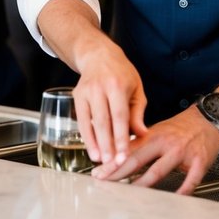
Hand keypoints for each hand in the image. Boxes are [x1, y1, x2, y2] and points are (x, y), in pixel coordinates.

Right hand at [71, 39, 147, 166]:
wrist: (98, 55)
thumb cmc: (122, 73)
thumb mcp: (136, 88)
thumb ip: (138, 112)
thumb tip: (142, 134)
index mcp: (117, 85)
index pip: (120, 116)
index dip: (122, 137)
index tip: (124, 155)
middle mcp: (99, 88)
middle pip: (103, 121)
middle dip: (108, 145)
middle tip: (112, 164)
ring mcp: (86, 92)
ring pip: (90, 122)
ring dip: (95, 144)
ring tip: (100, 162)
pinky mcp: (76, 96)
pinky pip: (81, 121)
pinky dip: (86, 137)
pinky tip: (91, 150)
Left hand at [92, 106, 218, 194]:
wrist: (208, 118)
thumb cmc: (180, 128)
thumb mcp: (157, 131)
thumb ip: (139, 145)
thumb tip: (117, 156)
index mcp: (153, 137)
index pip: (128, 151)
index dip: (112, 163)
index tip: (98, 174)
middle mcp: (164, 143)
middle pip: (138, 160)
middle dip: (119, 172)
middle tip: (106, 183)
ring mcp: (181, 152)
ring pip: (159, 170)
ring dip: (143, 183)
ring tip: (130, 195)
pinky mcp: (199, 161)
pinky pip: (190, 179)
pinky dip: (183, 190)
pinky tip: (175, 199)